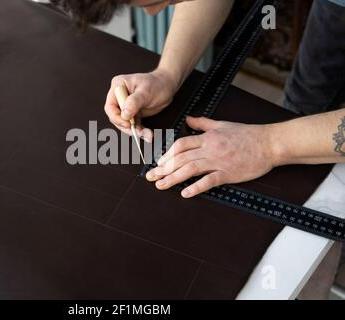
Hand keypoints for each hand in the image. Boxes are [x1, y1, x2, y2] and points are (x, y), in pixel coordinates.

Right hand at [104, 69, 177, 142]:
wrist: (167, 86)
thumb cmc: (157, 83)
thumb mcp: (146, 91)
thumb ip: (134, 102)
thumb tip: (124, 114)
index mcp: (119, 86)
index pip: (110, 106)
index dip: (116, 117)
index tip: (127, 123)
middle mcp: (120, 96)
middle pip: (116, 117)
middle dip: (127, 127)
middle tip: (138, 132)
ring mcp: (126, 106)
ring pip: (124, 123)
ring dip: (135, 131)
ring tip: (146, 134)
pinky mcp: (133, 113)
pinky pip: (133, 125)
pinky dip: (140, 131)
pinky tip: (147, 134)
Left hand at [146, 116, 276, 197]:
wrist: (269, 143)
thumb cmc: (247, 134)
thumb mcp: (222, 124)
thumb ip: (203, 123)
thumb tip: (188, 118)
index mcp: (207, 138)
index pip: (181, 145)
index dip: (167, 154)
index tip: (159, 163)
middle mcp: (210, 149)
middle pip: (180, 159)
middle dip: (163, 168)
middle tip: (151, 177)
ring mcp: (218, 161)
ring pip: (190, 169)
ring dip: (173, 178)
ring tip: (161, 185)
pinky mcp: (228, 174)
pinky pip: (209, 181)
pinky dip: (196, 187)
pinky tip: (185, 193)